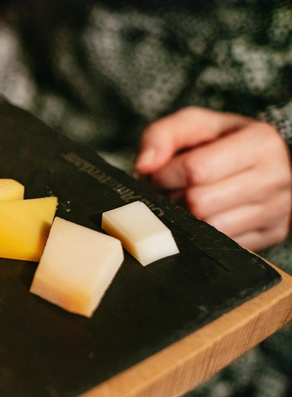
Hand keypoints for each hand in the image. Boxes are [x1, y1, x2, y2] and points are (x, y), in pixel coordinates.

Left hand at [136, 107, 291, 250]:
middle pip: (199, 202)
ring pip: (210, 228)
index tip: (162, 174)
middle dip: (173, 198)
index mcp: (259, 142)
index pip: (195, 170)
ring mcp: (278, 209)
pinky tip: (203, 216)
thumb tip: (144, 166)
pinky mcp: (273, 234)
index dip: (166, 175)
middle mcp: (276, 177)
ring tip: (186, 202)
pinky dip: (203, 234)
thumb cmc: (219, 142)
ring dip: (185, 219)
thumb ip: (161, 135)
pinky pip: (223, 244)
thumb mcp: (192, 125)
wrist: (260, 161)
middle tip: (171, 190)